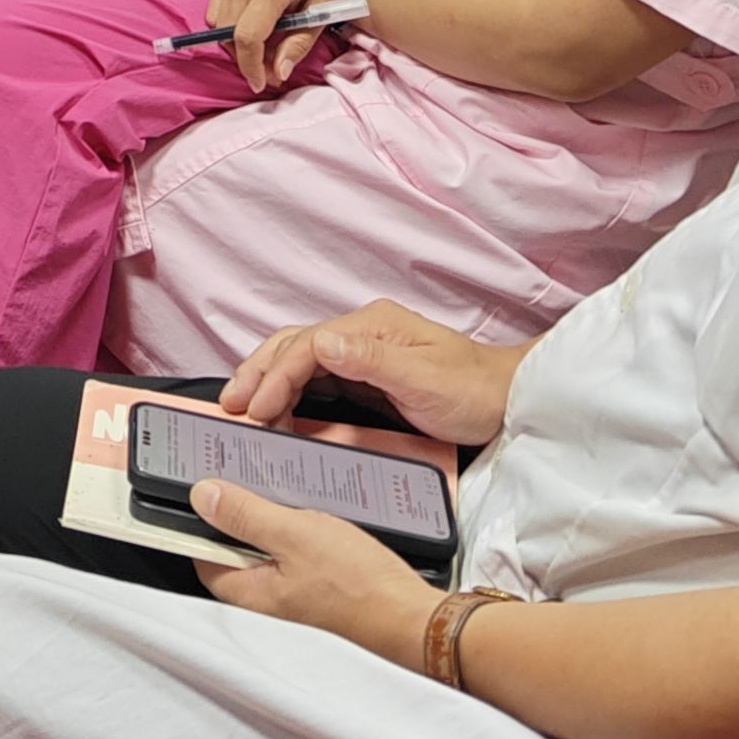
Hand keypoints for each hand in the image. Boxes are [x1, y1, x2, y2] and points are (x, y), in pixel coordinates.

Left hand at [186, 484, 438, 667]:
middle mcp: (266, 603)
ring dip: (273, 521)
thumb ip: (244, 515)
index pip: (202, 554)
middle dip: (240, 515)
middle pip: (235, 551)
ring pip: (268, 551)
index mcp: (248, 594)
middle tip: (250, 481)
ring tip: (285, 494)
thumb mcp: (295, 534)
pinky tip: (312, 514)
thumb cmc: (358, 587)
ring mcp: (293, 600)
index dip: (201, 520)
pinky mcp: (318, 592)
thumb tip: (202, 496)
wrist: (411, 618)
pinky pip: (295, 557)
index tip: (207, 487)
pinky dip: (298, 533)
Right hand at [205, 0, 368, 90]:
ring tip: (265, 46)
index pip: (246, 38)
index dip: (251, 67)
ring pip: (217, 19)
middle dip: (244, 57)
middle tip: (269, 67)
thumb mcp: (324, 7)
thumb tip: (278, 73)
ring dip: (235, 40)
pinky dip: (229, 22)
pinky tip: (256, 24)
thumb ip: (298, 43)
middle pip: (226, 32)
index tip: (261, 83)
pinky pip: (219, 3)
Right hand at [219, 298, 521, 447]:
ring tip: (242, 408)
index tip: (258, 409)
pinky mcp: (367, 378)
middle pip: (293, 345)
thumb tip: (323, 341)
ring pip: (300, 360)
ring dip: (268, 380)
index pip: (307, 344)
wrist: (508, 401)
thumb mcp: (425, 379)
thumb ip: (372, 360)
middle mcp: (361, 334)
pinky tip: (277, 411)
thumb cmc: (472, 391)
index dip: (277, 375)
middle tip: (230, 405)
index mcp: (370, 327)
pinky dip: (289, 392)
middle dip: (258, 372)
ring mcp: (363, 354)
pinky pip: (317, 381)